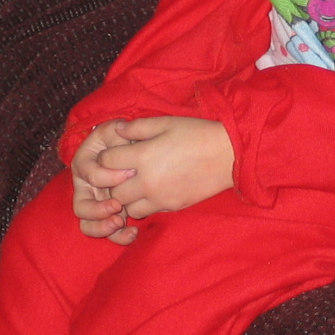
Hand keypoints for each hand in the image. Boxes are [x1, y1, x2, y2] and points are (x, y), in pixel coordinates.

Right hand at [70, 121, 139, 244]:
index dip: (107, 175)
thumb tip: (122, 130)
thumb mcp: (118, 129)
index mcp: (84, 164)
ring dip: (103, 228)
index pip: (89, 173)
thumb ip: (117, 129)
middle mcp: (85, 187)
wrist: (133, 151)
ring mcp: (96, 204)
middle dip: (98, 210)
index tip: (130, 173)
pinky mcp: (109, 216)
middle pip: (80, 207)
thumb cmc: (124, 140)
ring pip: (88, 224)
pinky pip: (106, 231)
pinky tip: (134, 232)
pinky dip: (117, 236)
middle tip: (118, 206)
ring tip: (120, 222)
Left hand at [90, 116, 234, 219]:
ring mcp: (159, 197)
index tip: (115, 153)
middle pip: (112, 189)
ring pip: (126, 205)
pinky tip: (151, 192)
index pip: (106, 161)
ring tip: (135, 184)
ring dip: (125, 196)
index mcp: (143, 156)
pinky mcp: (171, 206)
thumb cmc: (197, 133)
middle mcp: (146, 180)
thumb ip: (138, 126)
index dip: (107, 156)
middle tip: (121, 171)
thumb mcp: (166, 123)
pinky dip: (142, 204)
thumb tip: (116, 130)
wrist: (228, 155)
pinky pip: (146, 212)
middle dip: (112, 180)